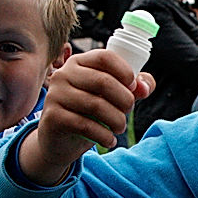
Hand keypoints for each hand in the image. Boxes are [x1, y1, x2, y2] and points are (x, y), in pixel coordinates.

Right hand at [18, 50, 152, 185]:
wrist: (62, 138)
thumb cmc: (92, 111)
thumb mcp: (114, 96)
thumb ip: (134, 88)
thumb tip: (145, 87)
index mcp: (80, 62)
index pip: (105, 57)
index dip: (125, 71)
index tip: (134, 88)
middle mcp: (64, 74)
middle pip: (103, 81)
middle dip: (125, 100)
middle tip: (128, 111)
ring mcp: (55, 94)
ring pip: (96, 105)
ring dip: (117, 120)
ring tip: (120, 127)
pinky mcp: (53, 116)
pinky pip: (85, 125)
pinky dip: (104, 136)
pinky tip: (110, 141)